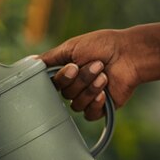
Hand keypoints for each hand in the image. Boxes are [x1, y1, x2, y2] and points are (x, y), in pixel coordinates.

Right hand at [40, 22, 159, 119]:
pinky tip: (104, 92)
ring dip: (91, 88)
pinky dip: (95, 103)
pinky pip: (88, 114)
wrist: (130, 54)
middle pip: (65, 94)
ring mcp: (87, 98)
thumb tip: (30, 62)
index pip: (52, 84)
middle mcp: (75, 87)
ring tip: (104, 74)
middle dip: (82, 79)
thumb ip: (50, 57)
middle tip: (97, 64)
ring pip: (76, 104)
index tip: (73, 67)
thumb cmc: (102, 45)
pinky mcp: (100, 108)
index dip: (62, 78)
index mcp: (66, 73)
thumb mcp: (72, 47)